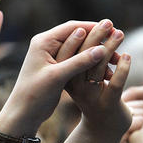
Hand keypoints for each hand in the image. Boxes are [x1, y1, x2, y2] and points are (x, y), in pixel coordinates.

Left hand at [0, 21, 110, 136]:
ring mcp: (53, 58)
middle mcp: (48, 46)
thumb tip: (101, 49)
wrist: (23, 115)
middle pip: (78, 36)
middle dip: (99, 39)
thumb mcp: (57, 77)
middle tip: (118, 37)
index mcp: (43, 42)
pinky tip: (107, 70)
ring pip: (81, 50)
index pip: (72, 27)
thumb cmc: (34, 95)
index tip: (112, 28)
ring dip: (97, 53)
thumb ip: (78, 62)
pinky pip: (79, 62)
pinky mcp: (58, 69)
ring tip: (116, 57)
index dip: (94, 27)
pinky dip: (92, 64)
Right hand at [66, 20, 130, 135]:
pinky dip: (123, 67)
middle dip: (96, 35)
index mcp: (67, 78)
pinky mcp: (108, 104)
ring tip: (120, 33)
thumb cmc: (94, 100)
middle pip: (83, 55)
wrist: (102, 131)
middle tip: (108, 22)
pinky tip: (127, 56)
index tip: (95, 22)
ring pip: (100, 65)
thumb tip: (90, 33)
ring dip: (111, 46)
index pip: (70, 51)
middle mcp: (76, 87)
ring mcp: (91, 96)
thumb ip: (83, 61)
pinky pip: (116, 82)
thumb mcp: (83, 80)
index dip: (83, 34)